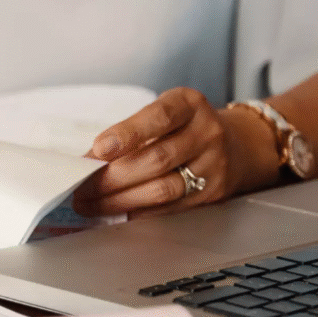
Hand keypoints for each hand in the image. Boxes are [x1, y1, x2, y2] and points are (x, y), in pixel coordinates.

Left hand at [72, 86, 272, 218]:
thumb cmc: (183, 127)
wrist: (237, 145)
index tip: (99, 149)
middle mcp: (207, 132)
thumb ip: (129, 132)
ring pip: (163, 189)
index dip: (128, 133)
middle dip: (112, 177)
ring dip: (119, 200)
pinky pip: (170, 208)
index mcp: (189, 104)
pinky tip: (115, 212)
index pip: (159, 117)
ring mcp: (213, 165)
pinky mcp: (212, 194)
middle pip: (156, 159)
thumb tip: (87, 161)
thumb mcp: (162, 115)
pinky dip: (138, 212)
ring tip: (90, 204)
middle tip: (81, 188)